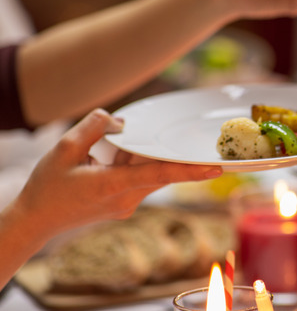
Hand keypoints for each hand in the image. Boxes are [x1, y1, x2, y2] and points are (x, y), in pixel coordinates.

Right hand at [12, 109, 222, 239]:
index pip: (159, 175)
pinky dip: (133, 165)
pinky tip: (112, 155)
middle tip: (194, 141)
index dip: (189, 170)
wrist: (36, 221)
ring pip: (150, 175)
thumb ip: (94, 128)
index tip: (216, 169)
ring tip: (118, 149)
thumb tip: (120, 120)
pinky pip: (139, 179)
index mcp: (113, 186)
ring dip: (144, 158)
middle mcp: (126, 199)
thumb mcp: (63, 149)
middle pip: (160, 171)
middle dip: (171, 155)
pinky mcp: (123, 205)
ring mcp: (126, 205)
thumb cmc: (47, 186)